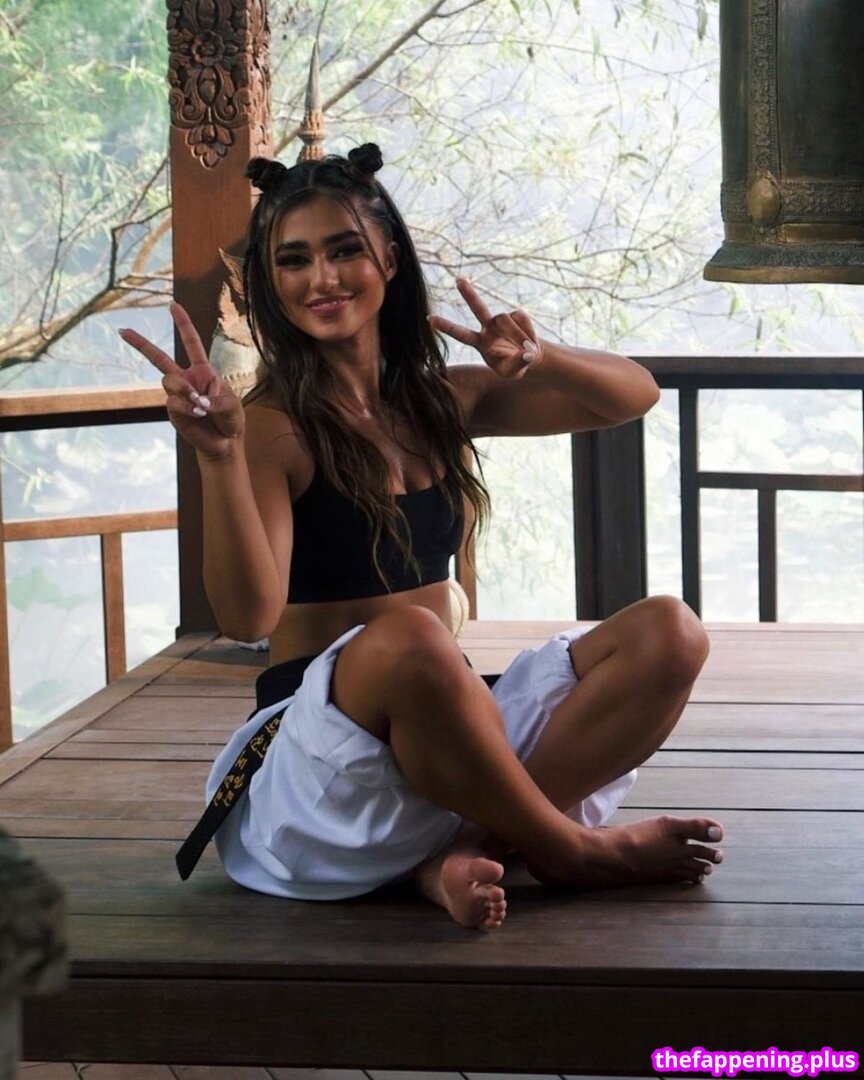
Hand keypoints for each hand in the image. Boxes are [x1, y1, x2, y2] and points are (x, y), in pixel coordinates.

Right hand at [120, 303, 243, 458]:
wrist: (224, 442)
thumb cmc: (231, 419)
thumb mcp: (231, 405)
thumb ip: (215, 400)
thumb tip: (196, 400)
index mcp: (203, 371)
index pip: (191, 343)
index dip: (183, 324)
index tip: (173, 305)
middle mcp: (186, 379)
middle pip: (158, 358)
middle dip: (140, 344)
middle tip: (122, 330)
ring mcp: (177, 395)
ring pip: (168, 381)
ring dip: (183, 390)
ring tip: (200, 404)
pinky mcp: (173, 411)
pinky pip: (173, 402)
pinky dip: (186, 407)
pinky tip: (197, 414)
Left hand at [428, 278, 542, 378]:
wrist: (528, 356)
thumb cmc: (514, 365)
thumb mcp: (513, 372)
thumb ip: (517, 364)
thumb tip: (527, 353)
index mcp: (480, 343)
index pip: (460, 334)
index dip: (446, 327)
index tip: (430, 319)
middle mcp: (488, 327)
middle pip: (477, 308)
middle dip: (469, 294)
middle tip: (458, 279)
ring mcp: (501, 320)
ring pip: (506, 320)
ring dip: (517, 336)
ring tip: (526, 350)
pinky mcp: (516, 315)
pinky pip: (522, 319)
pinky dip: (528, 332)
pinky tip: (530, 342)